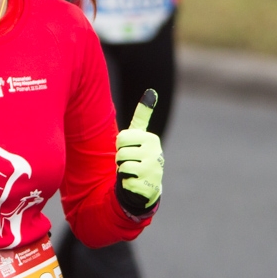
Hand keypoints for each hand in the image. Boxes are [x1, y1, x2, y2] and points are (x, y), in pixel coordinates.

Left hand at [116, 89, 164, 206]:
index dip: (120, 145)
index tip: (130, 148)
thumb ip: (143, 114)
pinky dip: (126, 182)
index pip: (121, 138)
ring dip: (122, 170)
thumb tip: (152, 91)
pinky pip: (125, 181)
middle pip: (121, 152)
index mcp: (151, 139)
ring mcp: (153, 170)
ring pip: (122, 166)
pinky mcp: (148, 186)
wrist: (147, 184)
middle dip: (121, 158)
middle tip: (131, 161)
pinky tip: (135, 181)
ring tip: (133, 171)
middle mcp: (155, 153)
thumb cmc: (140, 154)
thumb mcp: (140, 135)